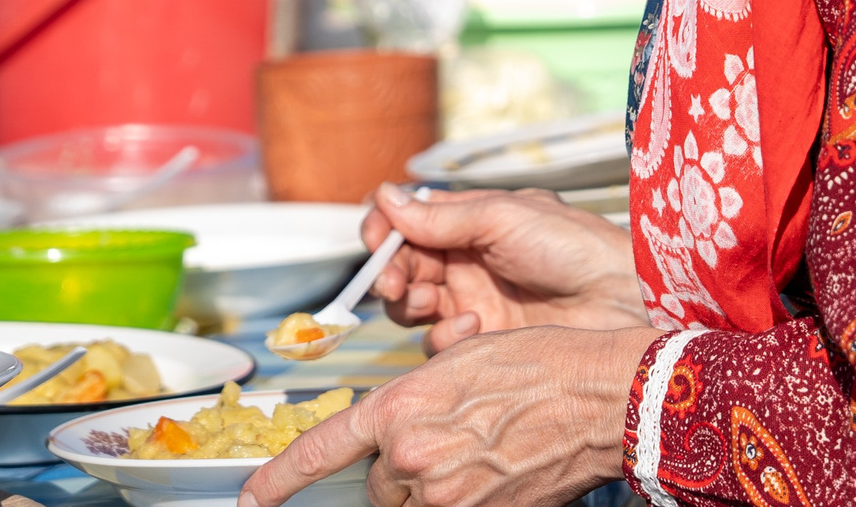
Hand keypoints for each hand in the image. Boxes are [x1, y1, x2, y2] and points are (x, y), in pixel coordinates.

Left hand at [238, 324, 652, 506]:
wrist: (602, 394)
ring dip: (431, 488)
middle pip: (382, 480)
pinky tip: (491, 476)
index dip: (279, 478)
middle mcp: (413, 455)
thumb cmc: (544, 364)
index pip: (323, 450)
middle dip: (403, 467)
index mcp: (402, 405)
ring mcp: (444, 494)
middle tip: (452, 440)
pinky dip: (457, 500)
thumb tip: (398, 440)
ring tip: (481, 454)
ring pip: (413, 503)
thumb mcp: (464, 362)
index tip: (252, 497)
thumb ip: (418, 404)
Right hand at [361, 182, 644, 348]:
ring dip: (410, 303)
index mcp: (469, 222)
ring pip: (412, 308)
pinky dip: (444, 337)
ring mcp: (472, 302)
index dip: (384, 232)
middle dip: (389, 274)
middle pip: (401, 267)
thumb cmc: (572, 246)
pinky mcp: (483, 344)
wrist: (619, 301)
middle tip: (395, 283)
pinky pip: (438, 345)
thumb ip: (439, 218)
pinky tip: (473, 326)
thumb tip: (384, 197)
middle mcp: (466, 261)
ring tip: (430, 301)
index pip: (407, 223)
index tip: (376, 244)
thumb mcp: (502, 218)